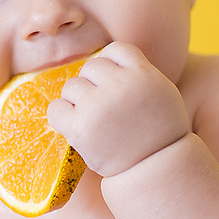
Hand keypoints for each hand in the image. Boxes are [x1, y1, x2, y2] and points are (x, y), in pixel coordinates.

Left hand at [46, 42, 189, 177]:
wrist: (156, 170)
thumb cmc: (160, 132)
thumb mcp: (162, 92)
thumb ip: (139, 72)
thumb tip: (107, 58)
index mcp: (144, 74)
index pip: (115, 49)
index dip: (111, 66)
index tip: (115, 85)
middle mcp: (121, 85)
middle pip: (90, 67)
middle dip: (93, 85)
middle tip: (104, 109)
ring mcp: (99, 106)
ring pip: (71, 87)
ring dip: (77, 102)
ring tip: (94, 122)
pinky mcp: (81, 127)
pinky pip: (55, 108)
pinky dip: (61, 117)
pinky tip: (74, 127)